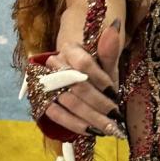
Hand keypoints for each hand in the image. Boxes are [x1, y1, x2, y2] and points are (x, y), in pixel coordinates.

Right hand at [43, 21, 126, 138]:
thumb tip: (114, 29)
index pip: (83, 64)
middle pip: (76, 87)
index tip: (115, 95)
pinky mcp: (43, 98)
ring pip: (66, 102)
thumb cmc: (95, 56)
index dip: (100, 80)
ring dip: (89, 118)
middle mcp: (54, 64)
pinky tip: (90, 131)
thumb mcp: (106, 55)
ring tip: (108, 129)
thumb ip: (109, 49)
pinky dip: (74, 124)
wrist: (76, 56)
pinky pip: (55, 113)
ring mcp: (47, 82)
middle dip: (98, 106)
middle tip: (116, 120)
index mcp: (70, 48)